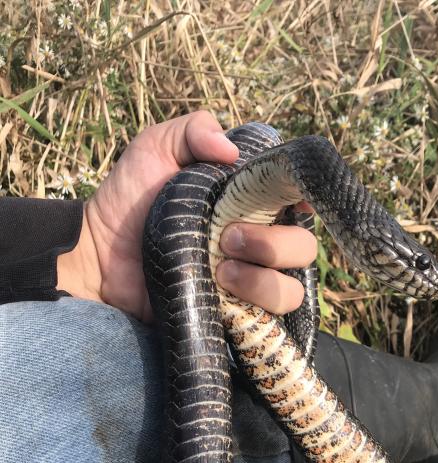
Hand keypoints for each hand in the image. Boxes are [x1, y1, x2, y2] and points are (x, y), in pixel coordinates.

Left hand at [57, 111, 315, 322]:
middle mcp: (259, 244)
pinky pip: (270, 321)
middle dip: (274, 244)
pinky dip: (254, 307)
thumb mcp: (156, 148)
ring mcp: (249, 285)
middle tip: (228, 238)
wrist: (98, 257)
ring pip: (292, 289)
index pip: (300, 202)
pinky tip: (220, 294)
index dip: (303, 199)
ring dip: (264, 279)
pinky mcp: (235, 318)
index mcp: (251, 205)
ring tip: (221, 271)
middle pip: (304, 248)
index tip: (288, 200)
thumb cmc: (129, 200)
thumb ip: (194, 130)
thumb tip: (231, 151)